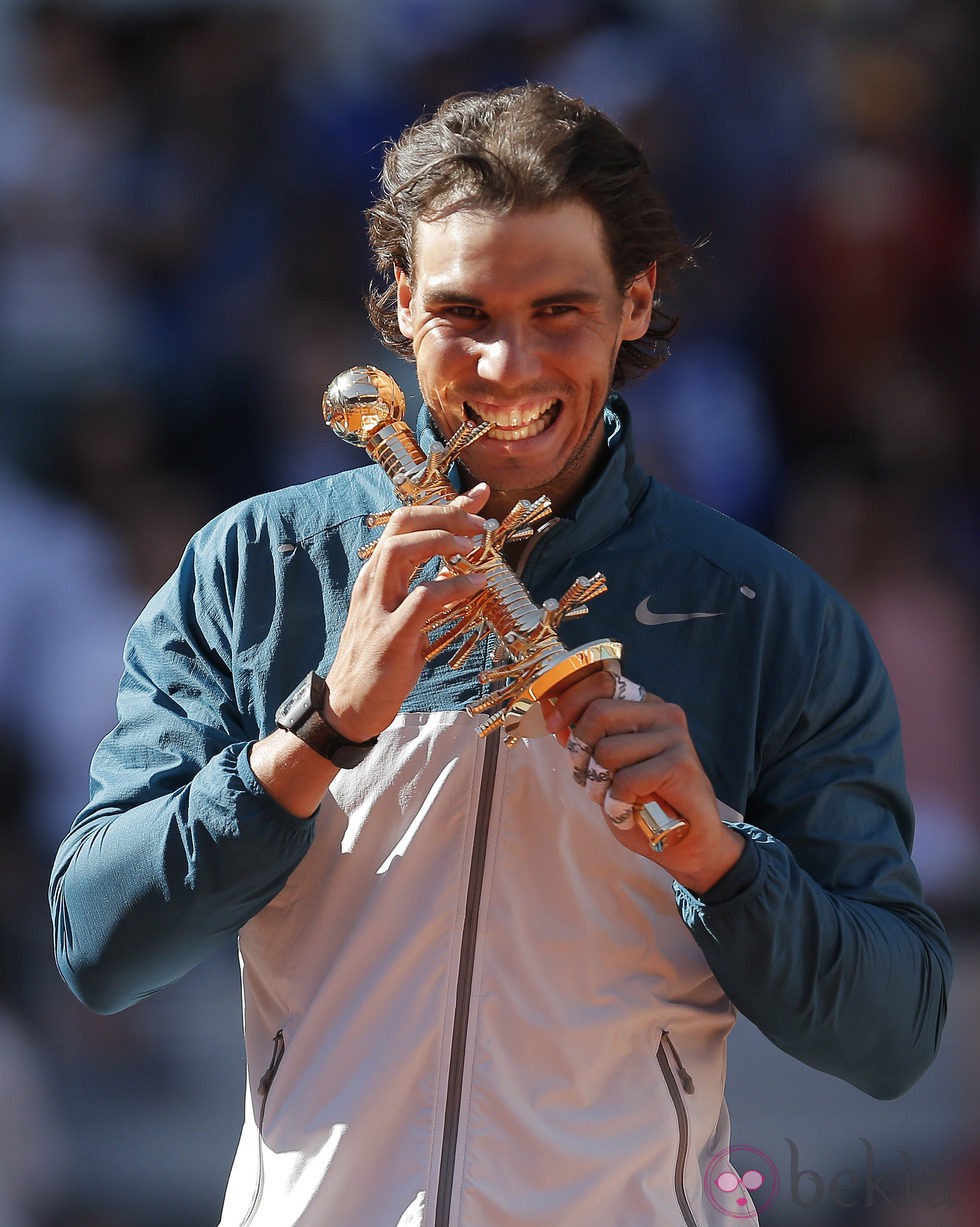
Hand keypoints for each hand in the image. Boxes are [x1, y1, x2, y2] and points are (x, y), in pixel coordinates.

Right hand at [324, 484, 490, 741]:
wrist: (349, 707)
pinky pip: (423, 598)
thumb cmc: (380, 662)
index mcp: (378, 575)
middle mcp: (374, 583)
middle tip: (481, 524)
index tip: (480, 494)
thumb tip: (461, 573)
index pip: (407, 524)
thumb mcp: (404, 617)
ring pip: (402, 550)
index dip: (446, 504)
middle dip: (444, 514)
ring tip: (475, 547)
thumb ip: (429, 592)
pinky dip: (453, 587)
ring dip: (443, 541)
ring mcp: (379, 608)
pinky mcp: (391, 636)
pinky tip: (477, 585)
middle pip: (401, 523)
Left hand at [544, 670, 743, 893]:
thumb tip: (553, 714)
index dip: (570, 701)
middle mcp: (663, 713)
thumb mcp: (607, 765)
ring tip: (612, 800)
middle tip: (585, 779)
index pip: (602, 682)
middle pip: (598, 713)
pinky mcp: (680, 764)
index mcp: (645, 705)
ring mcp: (675, 737)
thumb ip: (585, 738)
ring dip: (598, 785)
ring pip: (608, 751)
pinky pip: (626, 780)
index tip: (553, 726)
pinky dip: (617, 804)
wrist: (687, 842)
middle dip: (579, 751)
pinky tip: (626, 813)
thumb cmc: (644, 801)